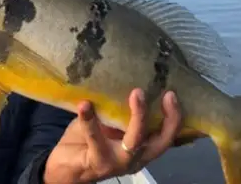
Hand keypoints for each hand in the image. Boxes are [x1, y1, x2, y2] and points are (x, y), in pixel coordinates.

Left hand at [43, 89, 187, 183]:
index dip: (175, 117)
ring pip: (134, 142)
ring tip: (136, 93)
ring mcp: (119, 162)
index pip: (168, 135)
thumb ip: (119, 108)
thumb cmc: (90, 141)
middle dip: (168, 118)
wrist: (65, 167)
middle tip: (166, 93)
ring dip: (137, 117)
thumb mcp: (109, 123)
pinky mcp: (98, 163)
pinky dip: (89, 120)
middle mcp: (137, 157)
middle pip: (161, 141)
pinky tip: (85, 104)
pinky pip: (96, 140)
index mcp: (144, 146)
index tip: (172, 93)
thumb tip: (126, 73)